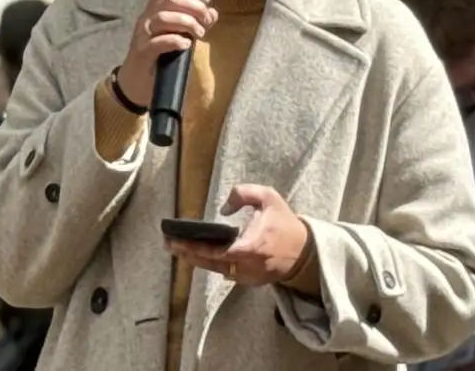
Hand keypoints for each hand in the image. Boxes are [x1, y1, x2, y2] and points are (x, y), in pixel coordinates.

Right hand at [116, 0, 217, 106]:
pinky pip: (157, 42)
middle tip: (206, 19)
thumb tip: (212, 13)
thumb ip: (194, 22)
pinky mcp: (142, 53)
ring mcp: (142, 35)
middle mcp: (145, 19)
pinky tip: (186, 45)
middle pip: (168, 0)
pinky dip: (175, 40)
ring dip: (187, 22)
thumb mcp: (177, 36)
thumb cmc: (158, 57)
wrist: (135, 83)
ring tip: (200, 34)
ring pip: (163, 17)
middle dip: (193, 6)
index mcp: (152, 11)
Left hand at [164, 185, 308, 285]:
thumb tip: (224, 207)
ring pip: (215, 269)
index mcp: (251, 247)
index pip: (216, 252)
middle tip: (168, 244)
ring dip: (195, 260)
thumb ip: (244, 194)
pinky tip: (195, 255)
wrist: (306, 252)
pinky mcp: (249, 280)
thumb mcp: (269, 198)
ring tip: (176, 249)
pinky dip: (210, 264)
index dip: (194, 248)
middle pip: (210, 263)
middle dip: (187, 253)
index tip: (175, 241)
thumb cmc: (285, 223)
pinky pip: (224, 272)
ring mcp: (248, 276)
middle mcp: (247, 266)